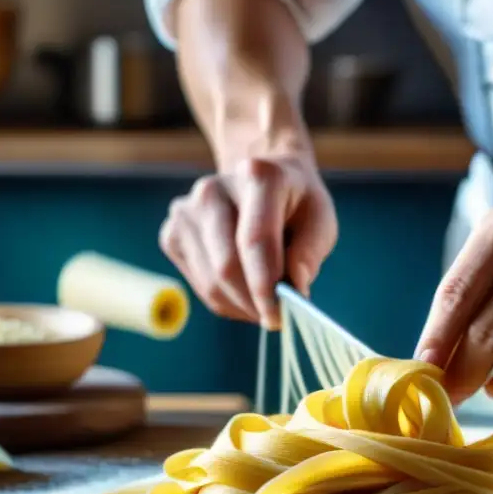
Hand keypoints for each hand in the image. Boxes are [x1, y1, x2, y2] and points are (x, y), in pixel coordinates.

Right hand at [159, 154, 337, 328]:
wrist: (260, 182)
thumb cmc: (295, 203)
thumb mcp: (320, 220)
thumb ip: (310, 253)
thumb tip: (294, 290)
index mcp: (258, 175)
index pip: (255, 240)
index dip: (266, 285)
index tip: (279, 316)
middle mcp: (213, 188)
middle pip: (227, 265)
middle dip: (254, 302)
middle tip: (276, 317)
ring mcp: (186, 211)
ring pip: (210, 281)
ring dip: (241, 306)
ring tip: (264, 305)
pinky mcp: (172, 234)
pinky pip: (198, 284)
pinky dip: (225, 301)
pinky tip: (244, 293)